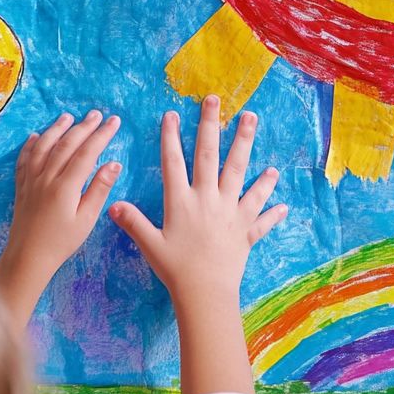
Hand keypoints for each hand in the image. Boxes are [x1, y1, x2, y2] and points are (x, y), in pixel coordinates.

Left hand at [0, 111, 121, 330]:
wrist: (27, 258)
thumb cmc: (61, 242)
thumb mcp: (87, 219)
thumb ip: (100, 189)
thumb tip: (114, 163)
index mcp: (65, 186)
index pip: (87, 153)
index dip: (101, 135)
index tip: (114, 122)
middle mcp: (46, 178)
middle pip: (66, 145)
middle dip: (83, 127)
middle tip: (96, 114)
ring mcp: (31, 181)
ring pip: (44, 147)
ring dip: (56, 129)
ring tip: (68, 117)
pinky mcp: (22, 187)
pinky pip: (25, 160)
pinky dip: (31, 145)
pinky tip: (36, 136)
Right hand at [109, 96, 286, 308]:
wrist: (205, 293)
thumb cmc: (175, 270)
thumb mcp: (150, 245)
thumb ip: (133, 222)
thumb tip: (113, 204)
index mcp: (181, 201)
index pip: (174, 162)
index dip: (171, 137)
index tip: (172, 113)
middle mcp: (208, 199)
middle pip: (210, 155)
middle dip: (211, 125)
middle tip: (215, 100)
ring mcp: (230, 211)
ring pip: (240, 171)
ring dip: (246, 144)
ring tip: (252, 120)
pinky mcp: (246, 228)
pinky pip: (261, 214)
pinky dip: (271, 205)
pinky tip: (280, 194)